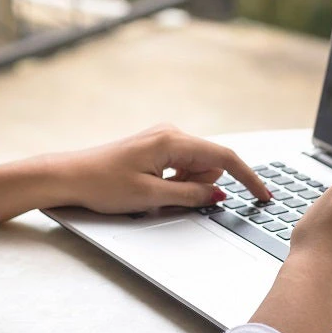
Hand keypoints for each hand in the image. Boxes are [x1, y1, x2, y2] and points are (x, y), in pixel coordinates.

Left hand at [0, 125, 270, 221]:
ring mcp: (163, 139)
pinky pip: (180, 167)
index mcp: (173, 140)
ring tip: (152, 193)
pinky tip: (150, 188)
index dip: (248, 178)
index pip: (224, 158)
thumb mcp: (151, 197)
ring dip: (186, 186)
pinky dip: (175, 182)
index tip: (263, 195)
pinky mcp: (155, 148)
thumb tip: (218, 196)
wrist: (68, 176)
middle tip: (168, 198)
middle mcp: (171, 133)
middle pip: (210, 164)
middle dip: (201, 187)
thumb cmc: (102, 183)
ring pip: (195, 168)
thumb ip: (190, 196)